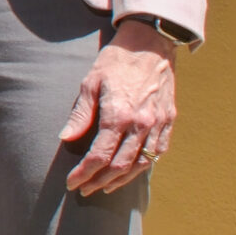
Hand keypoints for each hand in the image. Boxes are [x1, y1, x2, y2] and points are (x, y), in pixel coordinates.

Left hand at [59, 21, 176, 195]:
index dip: (84, 173)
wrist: (150, 44)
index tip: (71, 182)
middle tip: (84, 190)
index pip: (100, 155)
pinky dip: (143, 167)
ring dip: (121, 180)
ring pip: (141, 164)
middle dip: (99, 182)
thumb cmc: (116, 61)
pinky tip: (131, 172)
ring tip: (104, 187)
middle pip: (120, 166)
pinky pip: (158, 153)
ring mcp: (159, 124)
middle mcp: (142, 124)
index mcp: (119, 114)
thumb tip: (65, 138)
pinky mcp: (169, 121)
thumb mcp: (90, 82)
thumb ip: (80, 113)